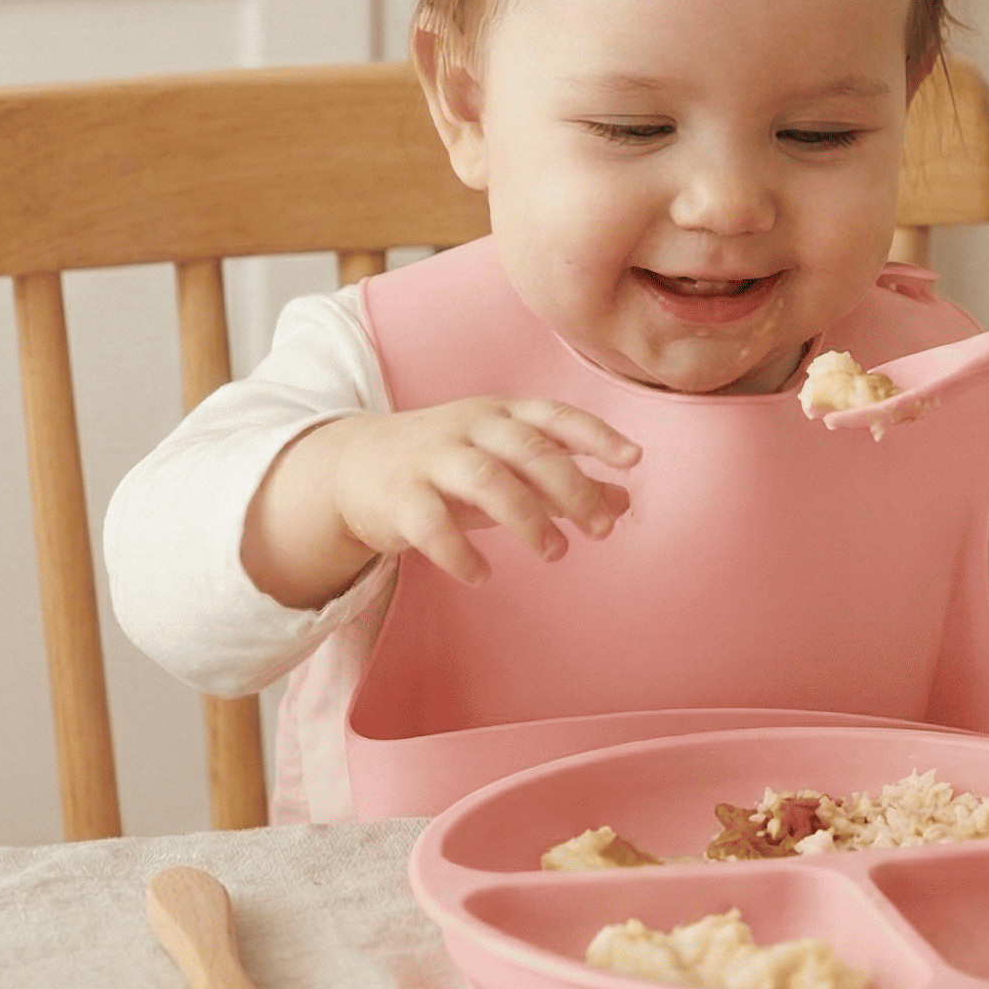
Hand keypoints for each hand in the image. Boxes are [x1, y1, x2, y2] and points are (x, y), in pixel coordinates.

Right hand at [243, 397, 640, 607]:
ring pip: (486, 479)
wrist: (354, 465)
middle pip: (529, 449)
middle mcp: (470, 427)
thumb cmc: (449, 464)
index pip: (556, 416)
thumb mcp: (507, 464)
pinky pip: (431, 523)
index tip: (634, 459)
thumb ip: (564, 480)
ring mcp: (432, 457)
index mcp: (502, 414)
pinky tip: (482, 575)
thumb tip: (624, 500)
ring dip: (526, 517)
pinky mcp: (398, 495)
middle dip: (571, 487)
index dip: (597, 435)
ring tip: (556, 552)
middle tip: (601, 529)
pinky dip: (460, 551)